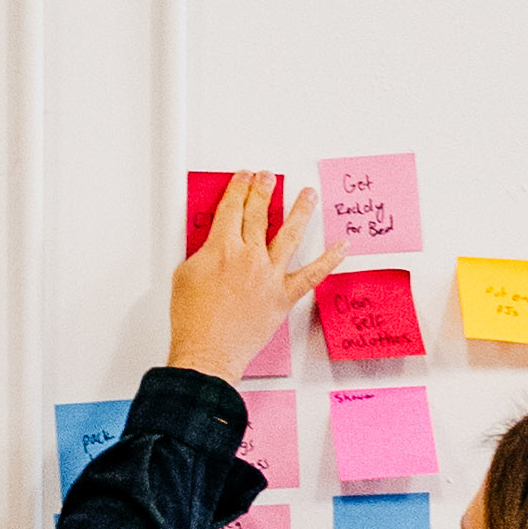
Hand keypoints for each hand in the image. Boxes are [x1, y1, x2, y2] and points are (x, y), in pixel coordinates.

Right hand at [168, 172, 343, 385]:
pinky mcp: (283, 296)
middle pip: (258, 213)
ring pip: (289, 234)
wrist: (208, 351)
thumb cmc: (193, 320)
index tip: (244, 177)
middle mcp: (249, 257)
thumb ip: (202, 253)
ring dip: (299, 210)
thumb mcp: (185, 275)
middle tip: (268, 177)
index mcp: (222, 248)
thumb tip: (212, 247)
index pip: (232, 207)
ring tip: (308, 195)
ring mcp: (269, 275)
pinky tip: (342, 247)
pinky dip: (330, 260)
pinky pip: (313, 275)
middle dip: (263, 190)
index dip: (238, 188)